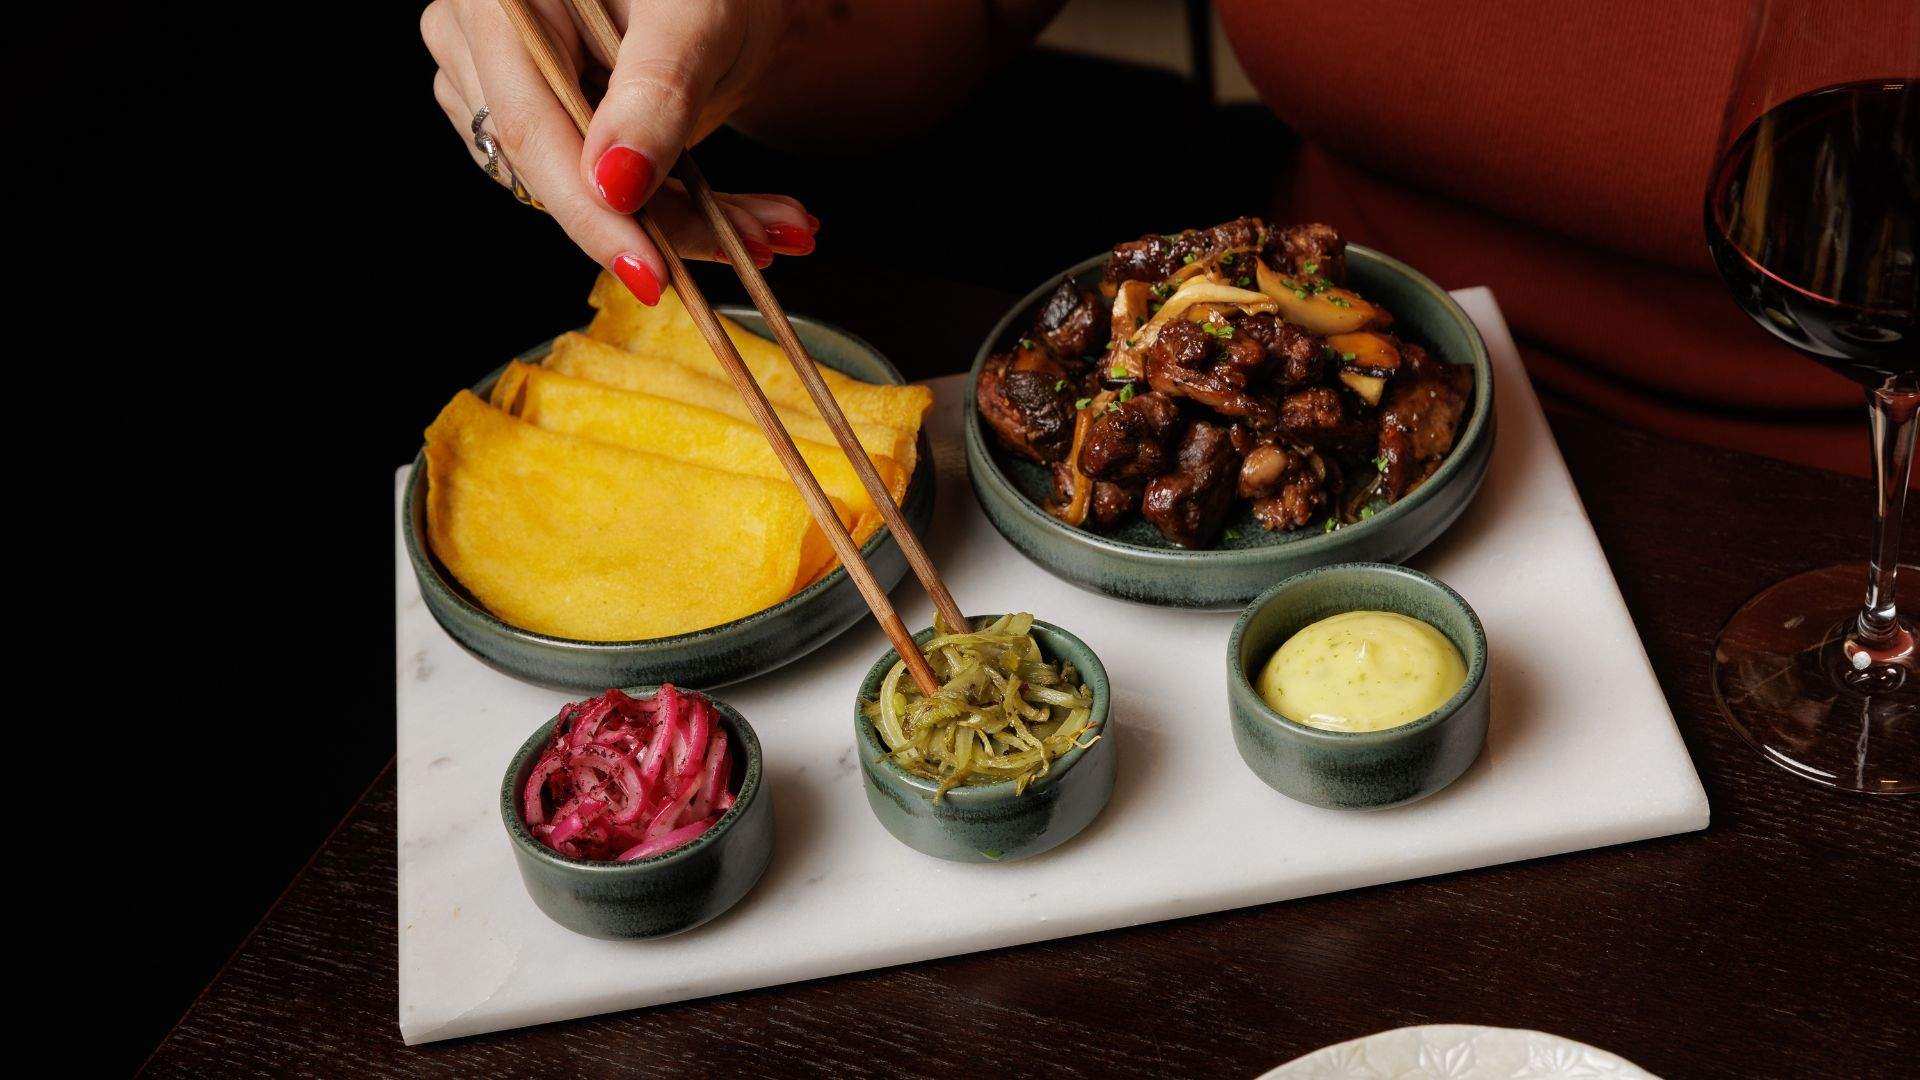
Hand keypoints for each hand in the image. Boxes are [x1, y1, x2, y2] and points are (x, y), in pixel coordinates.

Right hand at [421, 0, 814, 304]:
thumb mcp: (694, 19)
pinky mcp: (533, 122)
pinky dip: (667, 212)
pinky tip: (732, 218)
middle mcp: (478, 38)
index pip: (529, 126)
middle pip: (551, 169)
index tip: (652, 272)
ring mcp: (495, 83)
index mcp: (500, 2)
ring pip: (574, 193)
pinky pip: (588, 190)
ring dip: (677, 225)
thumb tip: (613, 186)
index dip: (590, 210)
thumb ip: (654, 94)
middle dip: (659, 223)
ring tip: (763, 228)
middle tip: (753, 244)